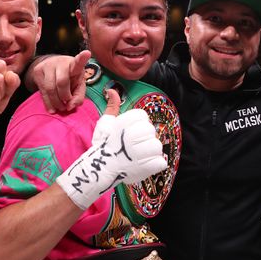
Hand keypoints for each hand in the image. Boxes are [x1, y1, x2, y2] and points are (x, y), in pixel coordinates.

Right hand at [31, 51, 90, 113]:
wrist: (51, 68)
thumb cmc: (69, 78)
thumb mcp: (78, 86)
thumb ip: (78, 97)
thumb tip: (70, 106)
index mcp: (74, 64)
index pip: (78, 61)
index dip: (82, 58)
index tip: (87, 53)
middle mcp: (60, 62)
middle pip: (62, 82)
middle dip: (64, 97)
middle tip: (67, 105)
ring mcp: (47, 65)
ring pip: (50, 88)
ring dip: (56, 102)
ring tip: (60, 107)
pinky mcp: (37, 71)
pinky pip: (42, 91)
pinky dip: (48, 103)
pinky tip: (52, 108)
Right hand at [56, 89, 167, 208]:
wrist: (100, 169)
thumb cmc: (103, 145)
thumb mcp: (105, 123)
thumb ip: (112, 106)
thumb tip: (112, 90)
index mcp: (126, 122)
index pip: (143, 117)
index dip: (137, 125)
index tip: (128, 134)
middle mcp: (135, 135)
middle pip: (151, 131)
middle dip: (143, 139)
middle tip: (132, 147)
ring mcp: (143, 151)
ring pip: (157, 146)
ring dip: (150, 152)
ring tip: (137, 156)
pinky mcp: (149, 166)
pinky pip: (161, 161)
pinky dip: (153, 165)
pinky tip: (142, 165)